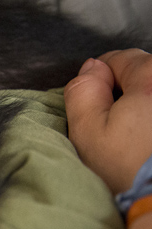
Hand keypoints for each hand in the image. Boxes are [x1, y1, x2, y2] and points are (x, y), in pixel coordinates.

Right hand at [64, 49, 151, 193]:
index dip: (101, 80)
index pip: (119, 59)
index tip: (97, 106)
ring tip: (142, 139)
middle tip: (119, 127)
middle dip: (130, 91)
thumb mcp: (88, 132)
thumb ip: (82, 92)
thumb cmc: (131, 169)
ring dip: (150, 107)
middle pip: (147, 73)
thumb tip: (89, 69)